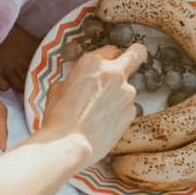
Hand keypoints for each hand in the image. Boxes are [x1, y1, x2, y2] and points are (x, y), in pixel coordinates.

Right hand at [38, 44, 145, 162]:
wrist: (69, 144)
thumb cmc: (59, 118)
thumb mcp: (58, 89)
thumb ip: (76, 79)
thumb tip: (79, 82)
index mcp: (93, 62)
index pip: (111, 50)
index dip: (108, 59)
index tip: (107, 65)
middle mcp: (114, 73)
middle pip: (137, 54)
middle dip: (136, 56)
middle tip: (131, 63)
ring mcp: (126, 93)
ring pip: (128, 88)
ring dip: (119, 96)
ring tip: (100, 113)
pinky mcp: (131, 112)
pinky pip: (128, 107)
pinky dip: (119, 113)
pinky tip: (104, 123)